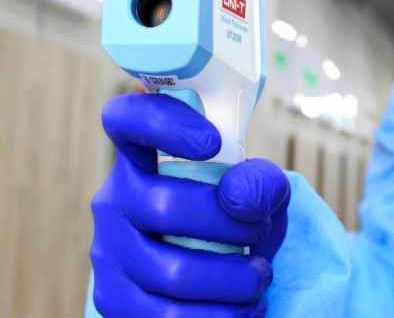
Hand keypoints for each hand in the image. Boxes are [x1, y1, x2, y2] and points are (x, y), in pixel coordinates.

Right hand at [90, 93, 289, 316]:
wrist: (214, 267)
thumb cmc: (232, 215)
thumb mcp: (258, 191)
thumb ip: (260, 182)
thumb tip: (240, 199)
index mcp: (141, 156)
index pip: (127, 119)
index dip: (163, 123)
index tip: (212, 142)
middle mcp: (115, 199)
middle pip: (165, 208)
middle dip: (230, 225)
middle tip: (260, 231)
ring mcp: (108, 250)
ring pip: (171, 272)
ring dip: (232, 280)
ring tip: (258, 278)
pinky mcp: (113, 298)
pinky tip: (246, 310)